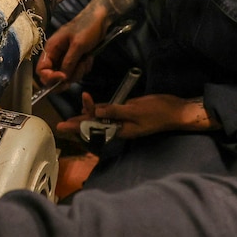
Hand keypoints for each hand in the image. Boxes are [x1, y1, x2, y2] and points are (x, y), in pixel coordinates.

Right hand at [37, 8, 108, 86]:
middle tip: (78, 71)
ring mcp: (66, 58)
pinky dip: (84, 68)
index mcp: (51, 48)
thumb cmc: (87, 27)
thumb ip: (69, 62)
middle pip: (54, 76)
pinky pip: (76, 71)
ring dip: (78, 71)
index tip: (63, 78)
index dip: (49, 78)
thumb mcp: (78, 45)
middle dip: (67, 76)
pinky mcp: (75, 59)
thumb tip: (62, 77)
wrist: (100, 19)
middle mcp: (56, 55)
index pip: (41, 70)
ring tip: (86, 60)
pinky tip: (89, 58)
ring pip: (67, 75)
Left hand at [56, 92, 210, 140]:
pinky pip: (109, 110)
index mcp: (119, 130)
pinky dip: (99, 108)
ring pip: (100, 117)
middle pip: (93, 125)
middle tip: (60, 124)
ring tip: (70, 116)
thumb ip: (115, 111)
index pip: (93, 129)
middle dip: (77, 123)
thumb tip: (95, 112)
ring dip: (86, 114)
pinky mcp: (127, 110)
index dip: (78, 126)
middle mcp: (118, 126)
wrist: (175, 110)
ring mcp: (122, 118)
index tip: (64, 124)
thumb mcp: (135, 111)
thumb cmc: (157, 112)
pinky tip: (90, 105)